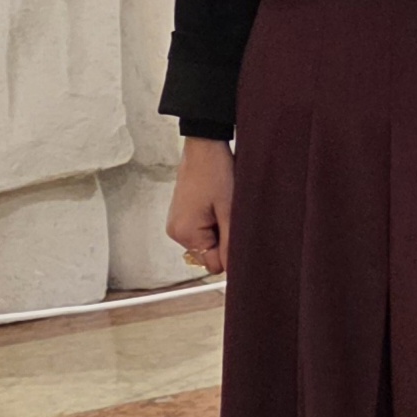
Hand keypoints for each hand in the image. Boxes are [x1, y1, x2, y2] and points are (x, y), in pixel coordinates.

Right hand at [167, 137, 233, 276]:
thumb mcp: (230, 211)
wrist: (204, 147)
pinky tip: (218, 206)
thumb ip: (231, 244)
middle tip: (232, 217)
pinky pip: (202, 231)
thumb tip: (235, 269)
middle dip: (225, 242)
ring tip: (224, 208)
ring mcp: (177, 224)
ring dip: (220, 232)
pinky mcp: (182, 216)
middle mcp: (176, 233)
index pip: (214, 265)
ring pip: (208, 243)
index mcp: (186, 234)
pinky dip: (214, 224)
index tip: (240, 235)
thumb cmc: (217, 174)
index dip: (231, 253)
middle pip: (209, 255)